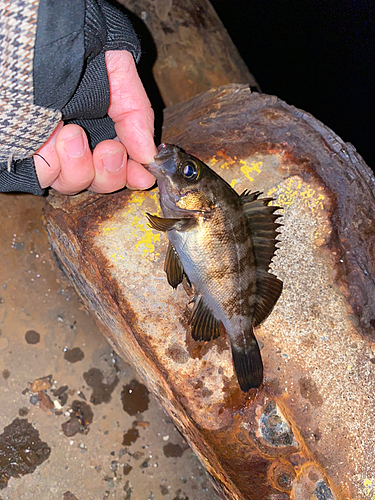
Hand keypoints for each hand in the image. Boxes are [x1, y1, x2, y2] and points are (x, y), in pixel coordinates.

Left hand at [34, 51, 156, 194]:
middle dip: (110, 172)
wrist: (24, 31)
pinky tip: (53, 137)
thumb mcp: (116, 66)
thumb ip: (137, 110)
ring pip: (75, 183)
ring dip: (81, 166)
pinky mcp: (24, 153)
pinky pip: (45, 177)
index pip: (121, 162)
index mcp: (100, 120)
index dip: (133, 174)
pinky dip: (53, 163)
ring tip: (71, 134)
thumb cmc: (65, 41)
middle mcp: (76, 138)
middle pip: (101, 180)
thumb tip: (150, 155)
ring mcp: (49, 148)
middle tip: (109, 151)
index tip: (143, 176)